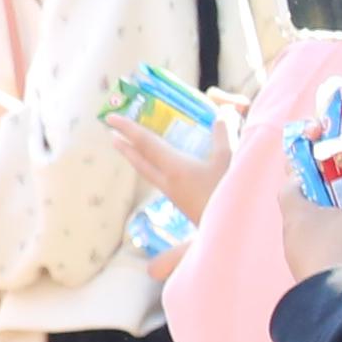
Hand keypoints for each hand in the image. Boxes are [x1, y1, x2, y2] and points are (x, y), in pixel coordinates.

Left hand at [110, 114, 232, 212]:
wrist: (230, 228)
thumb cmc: (230, 192)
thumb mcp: (230, 160)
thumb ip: (224, 135)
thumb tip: (223, 113)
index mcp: (174, 167)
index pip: (146, 143)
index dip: (128, 128)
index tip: (111, 118)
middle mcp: (167, 181)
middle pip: (140, 159)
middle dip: (125, 145)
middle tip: (111, 133)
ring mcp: (171, 193)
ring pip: (146, 171)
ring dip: (135, 157)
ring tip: (126, 148)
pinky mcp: (179, 202)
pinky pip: (157, 179)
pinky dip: (149, 167)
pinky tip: (156, 168)